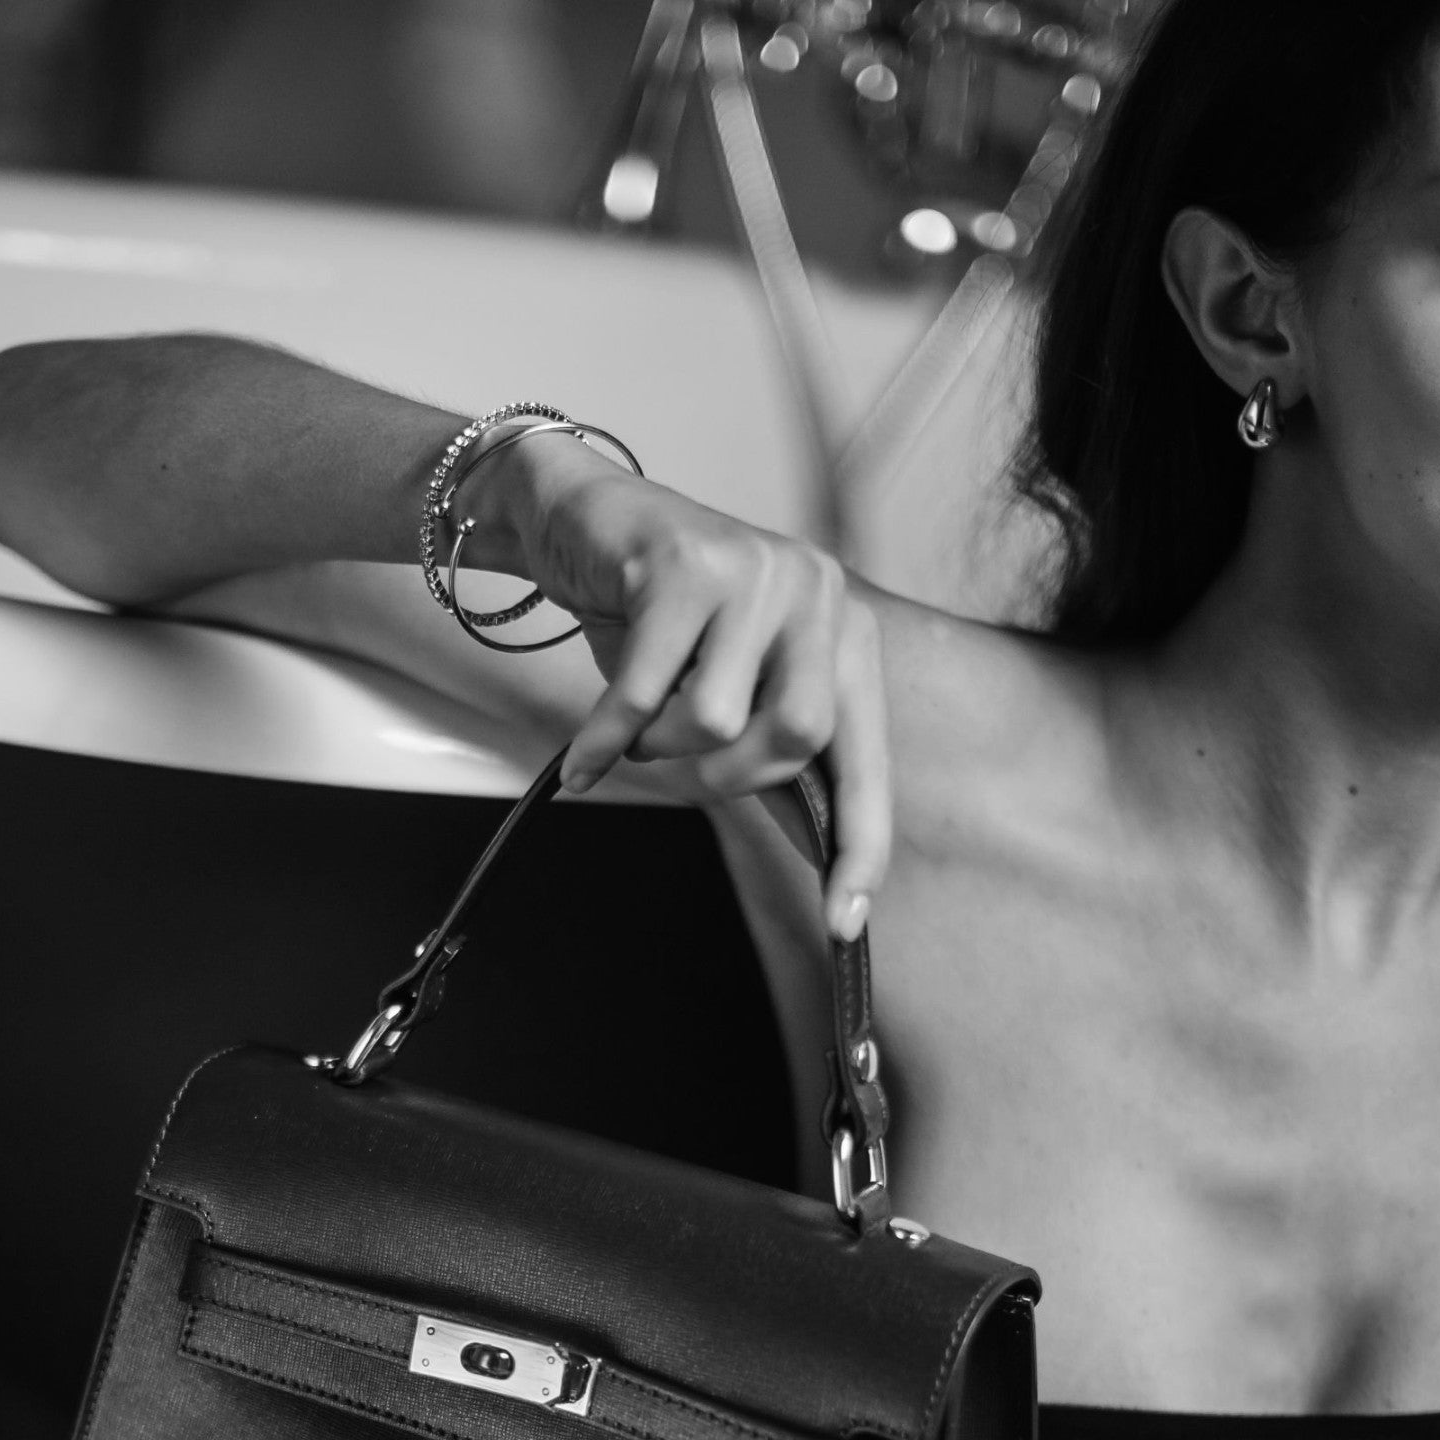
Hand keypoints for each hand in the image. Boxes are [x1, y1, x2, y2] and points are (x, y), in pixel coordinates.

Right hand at [485, 430, 891, 938]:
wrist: (575, 518)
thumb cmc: (657, 615)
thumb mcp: (729, 687)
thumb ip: (773, 760)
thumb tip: (822, 858)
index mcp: (844, 630)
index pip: (864, 757)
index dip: (859, 843)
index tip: (845, 921)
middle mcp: (816, 592)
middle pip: (796, 738)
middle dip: (727, 774)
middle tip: (682, 759)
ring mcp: (756, 570)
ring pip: (717, 720)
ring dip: (657, 744)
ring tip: (635, 718)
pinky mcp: (687, 564)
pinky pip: (644, 698)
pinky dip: (603, 741)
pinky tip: (583, 757)